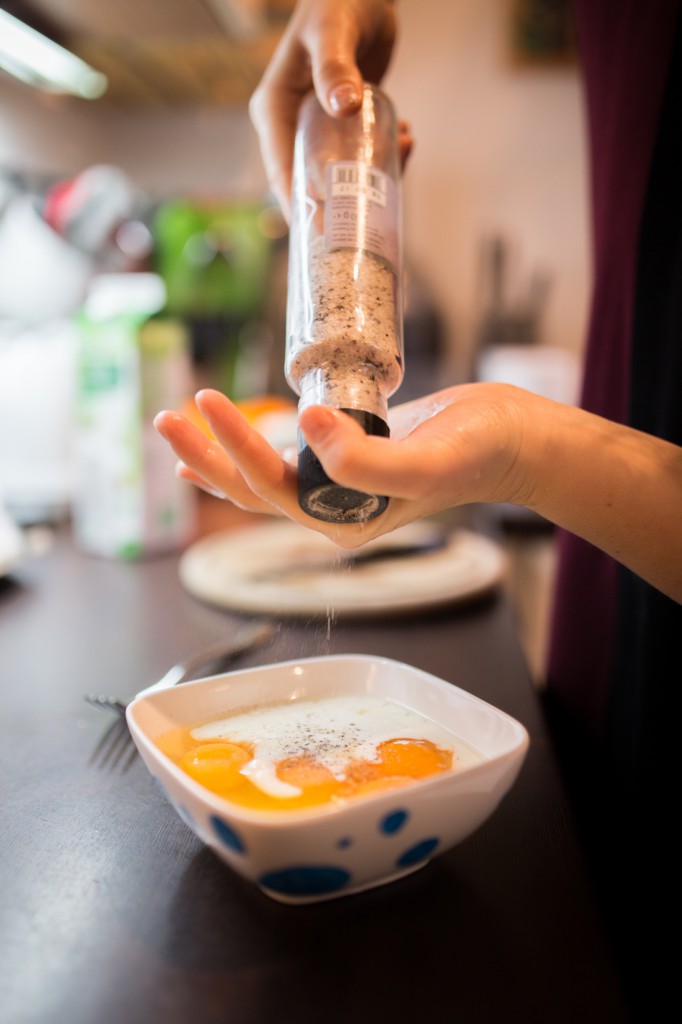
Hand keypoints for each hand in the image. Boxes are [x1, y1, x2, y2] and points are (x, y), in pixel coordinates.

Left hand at [154, 384, 681, 599]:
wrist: (513, 438)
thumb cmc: (480, 451)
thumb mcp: (428, 461)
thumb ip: (367, 460)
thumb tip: (304, 427)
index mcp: (343, 522)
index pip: (271, 488)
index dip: (234, 447)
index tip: (208, 401)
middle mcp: (333, 513)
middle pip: (251, 489)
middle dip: (205, 454)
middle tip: (163, 419)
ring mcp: (338, 488)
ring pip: (262, 475)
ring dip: (217, 453)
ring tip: (176, 425)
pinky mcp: (345, 458)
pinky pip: (284, 459)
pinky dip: (248, 449)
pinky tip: (222, 442)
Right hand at [249, 0, 407, 216]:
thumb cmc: (339, 0)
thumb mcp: (332, 32)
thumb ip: (335, 68)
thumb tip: (343, 107)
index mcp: (274, 112)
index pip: (283, 175)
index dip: (303, 210)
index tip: (328, 236)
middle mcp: (290, 125)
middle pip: (309, 184)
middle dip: (343, 203)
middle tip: (378, 216)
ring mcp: (317, 126)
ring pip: (340, 173)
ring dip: (373, 175)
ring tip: (407, 154)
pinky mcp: (344, 123)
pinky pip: (359, 154)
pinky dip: (385, 155)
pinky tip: (409, 138)